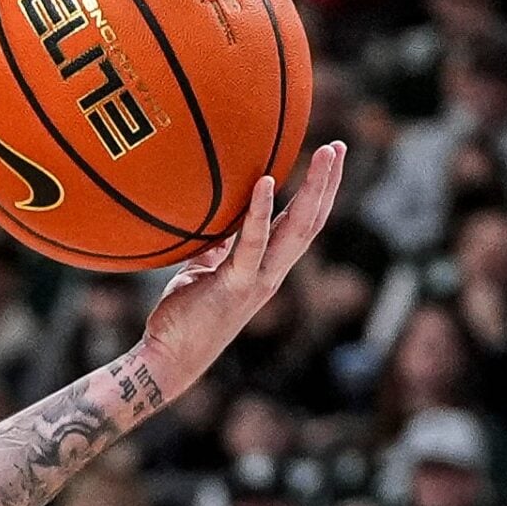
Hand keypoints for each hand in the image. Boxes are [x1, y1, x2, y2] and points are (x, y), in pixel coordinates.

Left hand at [137, 143, 345, 393]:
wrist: (167, 359)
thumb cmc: (182, 317)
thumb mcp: (203, 271)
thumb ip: (217, 247)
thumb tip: (216, 217)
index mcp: (266, 268)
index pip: (302, 226)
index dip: (319, 194)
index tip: (328, 160)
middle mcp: (271, 273)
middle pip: (312, 222)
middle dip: (329, 184)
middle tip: (339, 146)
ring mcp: (257, 280)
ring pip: (298, 229)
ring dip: (316, 189)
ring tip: (326, 153)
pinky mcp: (233, 285)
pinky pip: (252, 244)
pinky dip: (261, 213)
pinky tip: (265, 182)